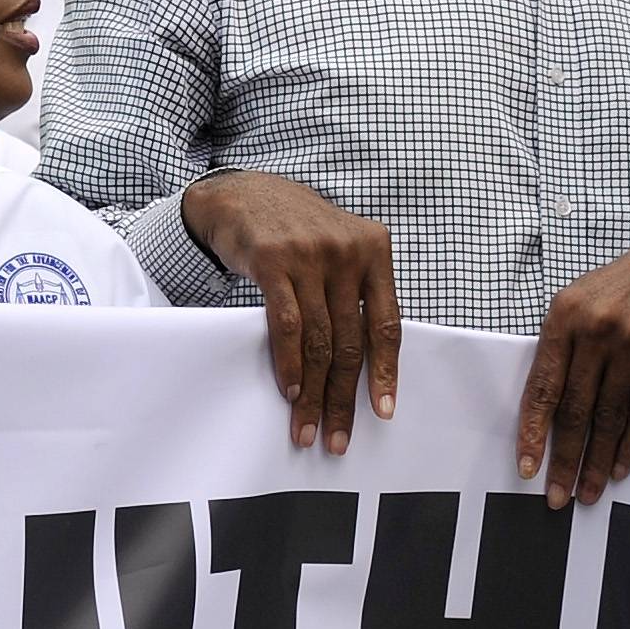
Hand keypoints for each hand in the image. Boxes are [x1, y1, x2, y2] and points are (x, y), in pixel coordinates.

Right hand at [182, 172, 397, 452]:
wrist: (242, 192)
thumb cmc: (295, 228)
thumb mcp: (340, 246)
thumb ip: (357, 290)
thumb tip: (366, 360)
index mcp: (374, 249)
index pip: (387, 324)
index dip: (385, 372)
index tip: (382, 412)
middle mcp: (347, 251)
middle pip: (350, 341)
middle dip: (343, 396)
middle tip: (337, 436)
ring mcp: (310, 255)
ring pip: (318, 340)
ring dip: (312, 392)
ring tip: (306, 426)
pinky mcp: (273, 261)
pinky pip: (287, 325)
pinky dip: (288, 363)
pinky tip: (290, 390)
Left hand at [519, 235, 629, 507]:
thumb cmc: (617, 285)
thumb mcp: (574, 300)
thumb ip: (558, 347)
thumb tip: (544, 404)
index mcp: (564, 318)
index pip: (543, 387)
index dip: (533, 431)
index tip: (526, 465)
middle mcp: (597, 333)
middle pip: (575, 410)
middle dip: (564, 459)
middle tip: (556, 496)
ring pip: (609, 417)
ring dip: (597, 461)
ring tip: (587, 492)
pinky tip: (619, 468)